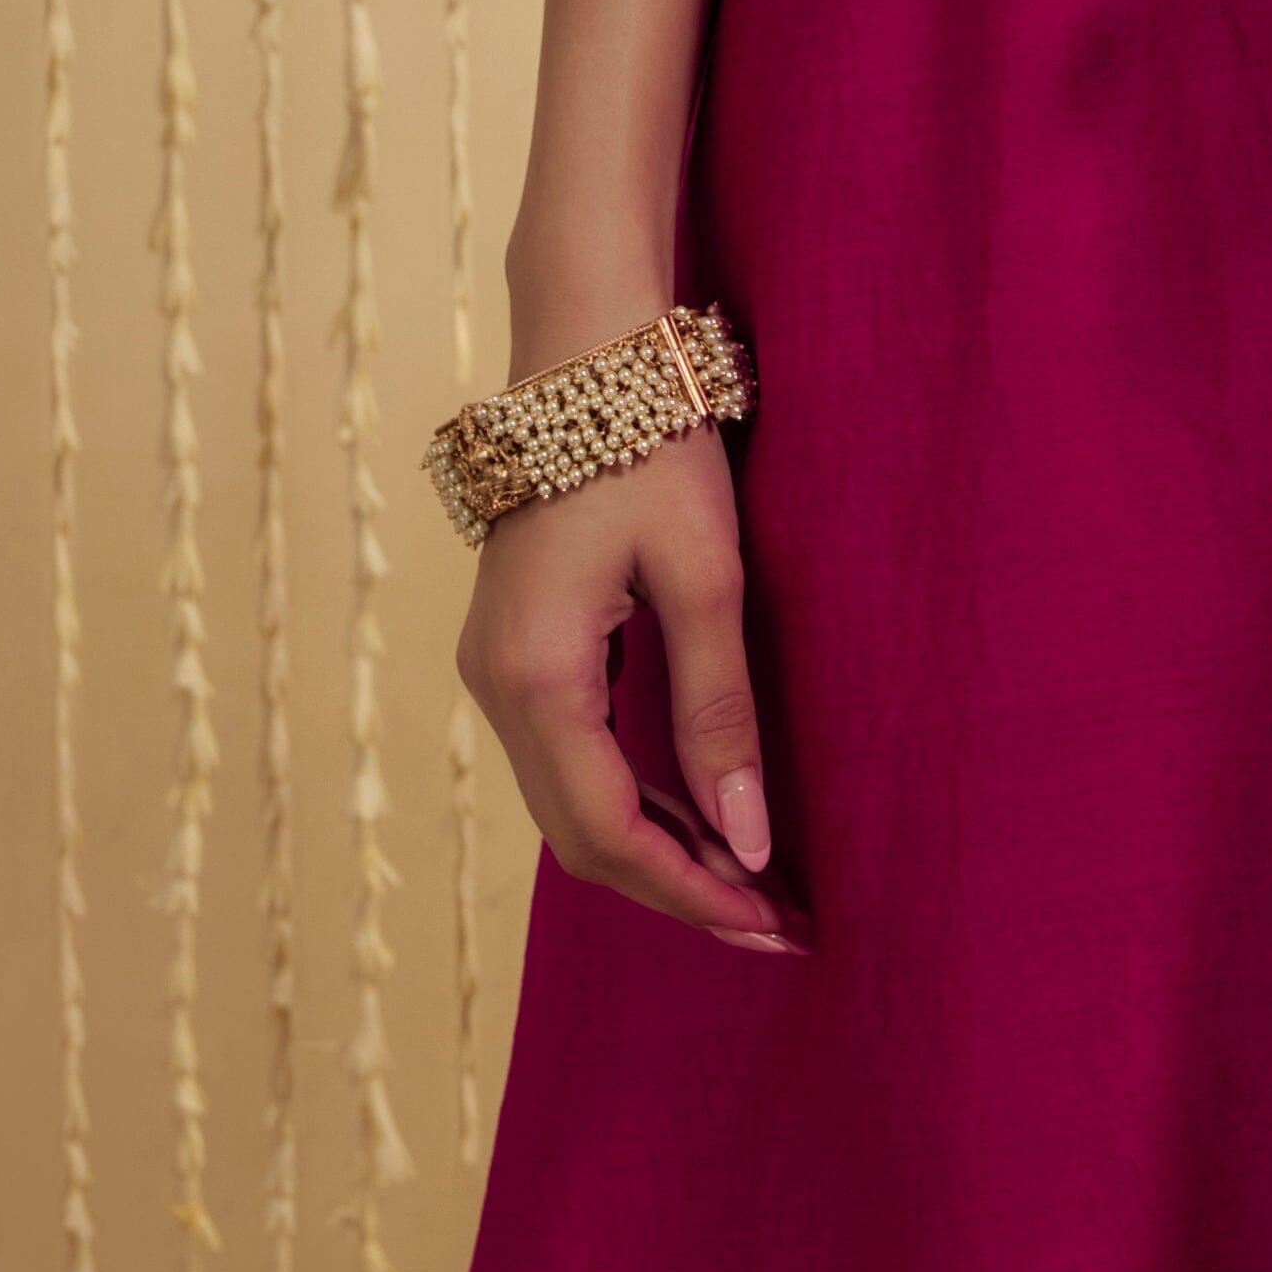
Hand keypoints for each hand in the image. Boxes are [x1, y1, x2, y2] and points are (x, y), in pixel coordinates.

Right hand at [457, 422, 804, 952]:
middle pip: (581, 837)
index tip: (773, 924)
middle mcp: (495, 687)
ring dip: (656, 849)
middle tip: (775, 923)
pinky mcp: (516, 649)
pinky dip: (632, 797)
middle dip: (677, 887)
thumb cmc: (650, 444)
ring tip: (750, 881)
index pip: (609, 834)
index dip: (692, 892)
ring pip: (571, 801)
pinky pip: (569, 755)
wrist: (586, 346)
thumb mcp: (703, 573)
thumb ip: (720, 708)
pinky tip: (697, 810)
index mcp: (536, 676)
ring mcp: (497, 668)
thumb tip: (748, 840)